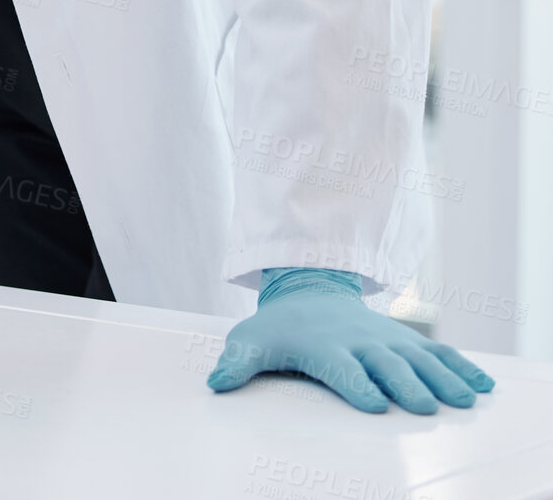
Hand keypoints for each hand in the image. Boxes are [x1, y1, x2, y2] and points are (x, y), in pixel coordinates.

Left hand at [207, 269, 494, 412]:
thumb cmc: (281, 328)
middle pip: (386, 364)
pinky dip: (462, 366)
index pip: (341, 368)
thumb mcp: (253, 340)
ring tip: (465, 400)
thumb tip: (214, 383)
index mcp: (324, 347)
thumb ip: (237, 363)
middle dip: (404, 383)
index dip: (356, 384)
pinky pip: (439, 352)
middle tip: (423, 406)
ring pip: (419, 358)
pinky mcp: (406, 342)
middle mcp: (360, 343)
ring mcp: (387, 341)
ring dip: (442, 378)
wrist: (310, 293)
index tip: (374, 402)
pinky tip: (484, 386)